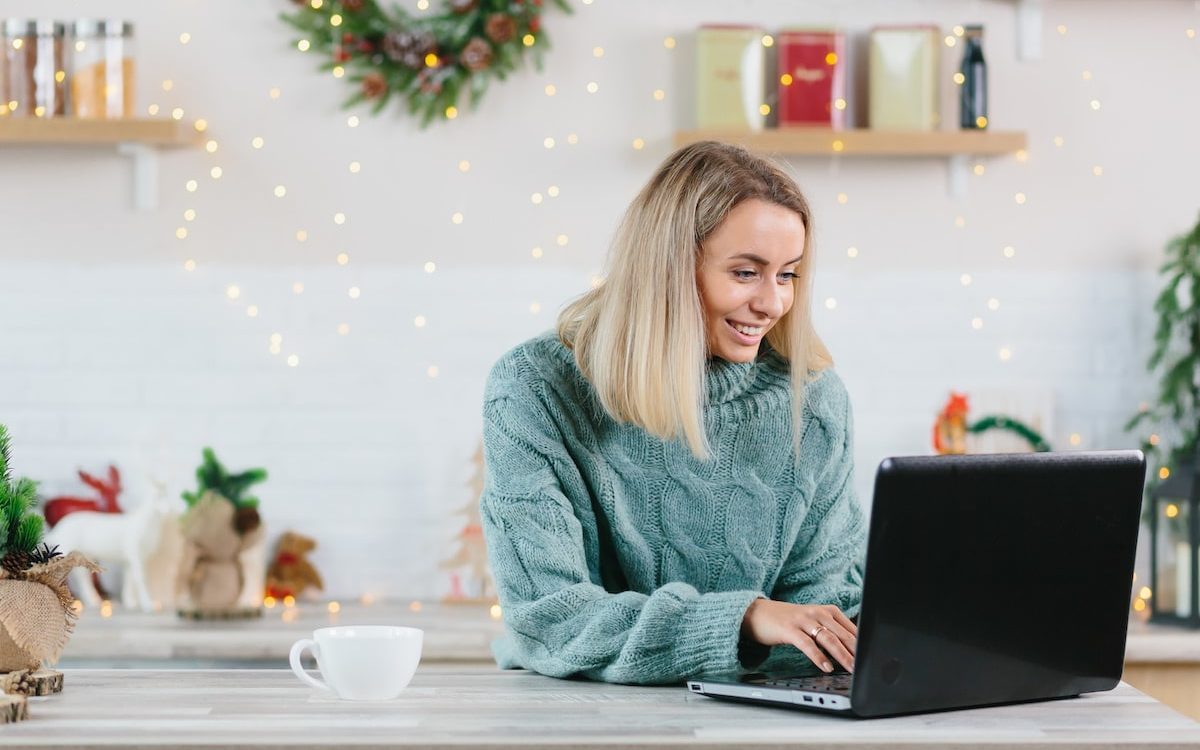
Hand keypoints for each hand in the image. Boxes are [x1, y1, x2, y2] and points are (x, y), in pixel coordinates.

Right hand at [741, 599, 856, 672]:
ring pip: (828, 639)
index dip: (863, 644)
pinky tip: (826, 667)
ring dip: (842, 655)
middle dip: (856, 652)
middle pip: (842, 634)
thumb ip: (832, 632)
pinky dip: (818, 657)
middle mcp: (817, 613)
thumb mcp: (813, 622)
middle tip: (866, 666)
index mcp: (828, 611)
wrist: (758, 613)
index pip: (851, 628)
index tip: (872, 657)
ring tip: (851, 668)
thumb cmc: (789, 621)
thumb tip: (853, 652)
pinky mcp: (789, 629)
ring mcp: (803, 620)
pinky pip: (807, 644)